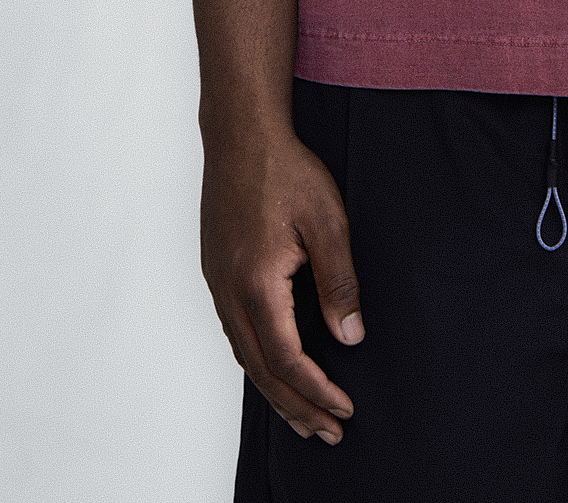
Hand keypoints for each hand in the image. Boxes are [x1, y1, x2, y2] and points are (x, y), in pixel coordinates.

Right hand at [200, 123, 364, 442]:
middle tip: (328, 431)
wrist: (241, 135)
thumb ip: (339, 283)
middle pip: (260, 370)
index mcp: (257, 284)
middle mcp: (229, 292)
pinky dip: (257, 361)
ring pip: (243, 355)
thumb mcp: (327, 222)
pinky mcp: (216, 271)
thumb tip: (350, 337)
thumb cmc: (286, 171)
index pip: (286, 359)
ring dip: (275, 389)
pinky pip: (235, 333)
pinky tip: (274, 365)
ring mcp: (217, 283)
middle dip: (296, 405)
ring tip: (304, 414)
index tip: (344, 409)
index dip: (315, 390)